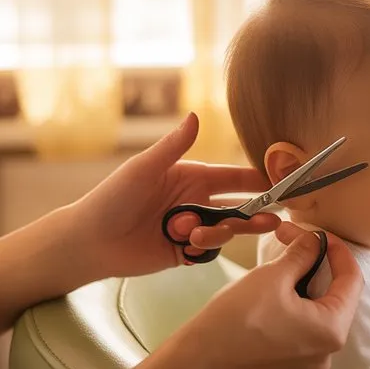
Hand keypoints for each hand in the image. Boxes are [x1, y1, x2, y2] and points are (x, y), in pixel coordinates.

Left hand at [69, 112, 280, 278]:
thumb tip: (197, 116)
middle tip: (272, 219)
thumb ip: (174, 146)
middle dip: (254, 214)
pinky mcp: (184, 252)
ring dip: (217, 233)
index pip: (233, 177)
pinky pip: (207, 251)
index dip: (256, 181)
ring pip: (224, 231)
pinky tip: (183, 247)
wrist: (90, 240)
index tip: (279, 184)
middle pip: (237, 208)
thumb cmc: (112, 197)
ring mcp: (192, 227)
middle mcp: (196, 201)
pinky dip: (201, 249)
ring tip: (196, 235)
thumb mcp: (144, 168)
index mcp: (190, 176)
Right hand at [176, 223, 362, 368]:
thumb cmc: (236, 318)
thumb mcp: (273, 275)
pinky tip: (275, 292)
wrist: (198, 360)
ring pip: (317, 314)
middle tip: (295, 241)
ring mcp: (308, 365)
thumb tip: (314, 240)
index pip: (352, 280)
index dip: (338, 250)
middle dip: (317, 266)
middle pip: (336, 298)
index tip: (319, 233)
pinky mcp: (289, 368)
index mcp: (332, 331)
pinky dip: (295, 308)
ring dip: (305, 286)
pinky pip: (303, 331)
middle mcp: (327, 353)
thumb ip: (303, 254)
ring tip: (283, 264)